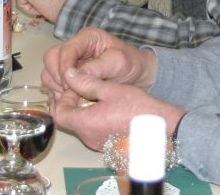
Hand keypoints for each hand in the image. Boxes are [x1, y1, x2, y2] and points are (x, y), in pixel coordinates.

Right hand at [41, 27, 156, 94]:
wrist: (139, 76)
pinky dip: (59, 94)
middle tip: (72, 91)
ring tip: (74, 96)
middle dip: (59, 77)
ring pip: (49, 73)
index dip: (64, 67)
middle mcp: (75, 48)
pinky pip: (53, 85)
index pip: (66, 50)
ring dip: (57, 87)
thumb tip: (71, 76)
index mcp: (87, 38)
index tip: (70, 84)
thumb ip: (95, 68)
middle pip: (51, 59)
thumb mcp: (118, 62)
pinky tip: (73, 99)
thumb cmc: (131, 64)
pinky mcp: (69, 77)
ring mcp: (70, 63)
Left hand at [51, 70, 184, 150]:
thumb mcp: (111, 89)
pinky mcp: (105, 144)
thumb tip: (69, 73)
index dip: (63, 97)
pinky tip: (104, 106)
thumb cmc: (137, 108)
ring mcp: (96, 143)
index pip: (59, 113)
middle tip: (82, 87)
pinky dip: (91, 117)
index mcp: (86, 123)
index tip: (74, 84)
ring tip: (95, 94)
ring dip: (82, 109)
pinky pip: (90, 130)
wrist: (160, 128)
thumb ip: (87, 82)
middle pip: (68, 120)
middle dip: (71, 102)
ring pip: (79, 125)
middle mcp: (88, 137)